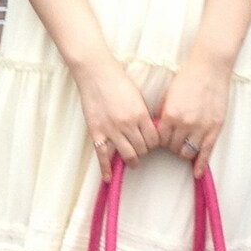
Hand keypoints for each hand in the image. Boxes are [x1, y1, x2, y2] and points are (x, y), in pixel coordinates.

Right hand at [75, 60, 158, 181]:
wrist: (95, 73)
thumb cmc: (117, 81)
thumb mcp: (137, 97)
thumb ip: (143, 115)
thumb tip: (149, 131)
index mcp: (140, 114)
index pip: (154, 140)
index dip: (154, 145)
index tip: (151, 144)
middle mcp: (127, 125)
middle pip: (142, 149)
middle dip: (144, 152)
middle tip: (142, 150)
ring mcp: (111, 130)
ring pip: (127, 155)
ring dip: (132, 160)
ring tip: (132, 161)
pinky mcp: (96, 132)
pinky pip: (102, 155)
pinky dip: (105, 168)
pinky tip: (108, 178)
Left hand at [157, 54, 232, 178]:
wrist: (210, 68)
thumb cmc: (188, 78)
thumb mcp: (168, 95)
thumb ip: (163, 114)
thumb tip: (158, 129)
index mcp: (170, 115)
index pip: (159, 140)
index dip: (159, 141)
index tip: (161, 139)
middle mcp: (185, 124)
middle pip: (172, 148)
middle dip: (171, 146)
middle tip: (173, 140)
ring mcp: (201, 128)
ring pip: (187, 153)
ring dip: (183, 152)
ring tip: (183, 146)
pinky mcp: (214, 129)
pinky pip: (206, 153)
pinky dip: (200, 165)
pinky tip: (197, 174)